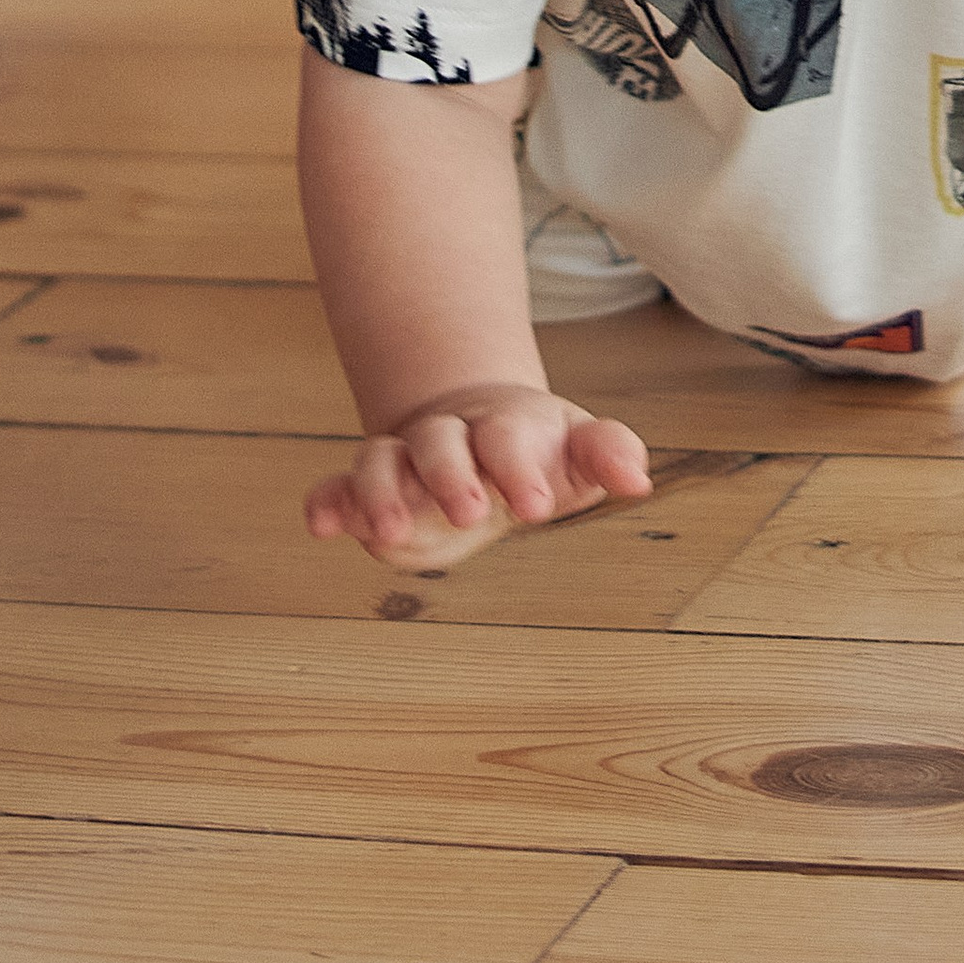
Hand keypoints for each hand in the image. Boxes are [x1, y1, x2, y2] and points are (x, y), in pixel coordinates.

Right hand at [304, 383, 650, 571]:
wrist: (478, 438)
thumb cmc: (538, 450)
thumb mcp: (575, 452)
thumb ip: (609, 454)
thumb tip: (640, 480)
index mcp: (502, 427)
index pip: (505, 437)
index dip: (519, 468)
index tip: (538, 508)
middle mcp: (448, 439)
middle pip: (438, 442)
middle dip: (450, 475)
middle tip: (472, 516)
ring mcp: (404, 463)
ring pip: (380, 460)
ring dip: (380, 491)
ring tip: (388, 535)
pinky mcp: (368, 495)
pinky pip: (335, 487)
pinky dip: (326, 502)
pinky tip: (323, 526)